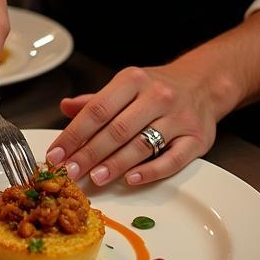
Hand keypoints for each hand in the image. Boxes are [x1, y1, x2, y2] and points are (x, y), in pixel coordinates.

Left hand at [44, 62, 221, 187]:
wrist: (203, 84)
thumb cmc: (157, 88)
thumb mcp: (126, 84)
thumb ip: (96, 100)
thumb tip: (65, 107)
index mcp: (133, 79)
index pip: (97, 109)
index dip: (74, 134)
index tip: (56, 154)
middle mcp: (157, 96)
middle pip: (117, 130)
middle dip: (89, 154)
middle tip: (70, 172)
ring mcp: (179, 118)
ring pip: (142, 146)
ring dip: (115, 165)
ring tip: (94, 178)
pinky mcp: (197, 139)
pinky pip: (171, 160)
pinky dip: (149, 172)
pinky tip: (130, 180)